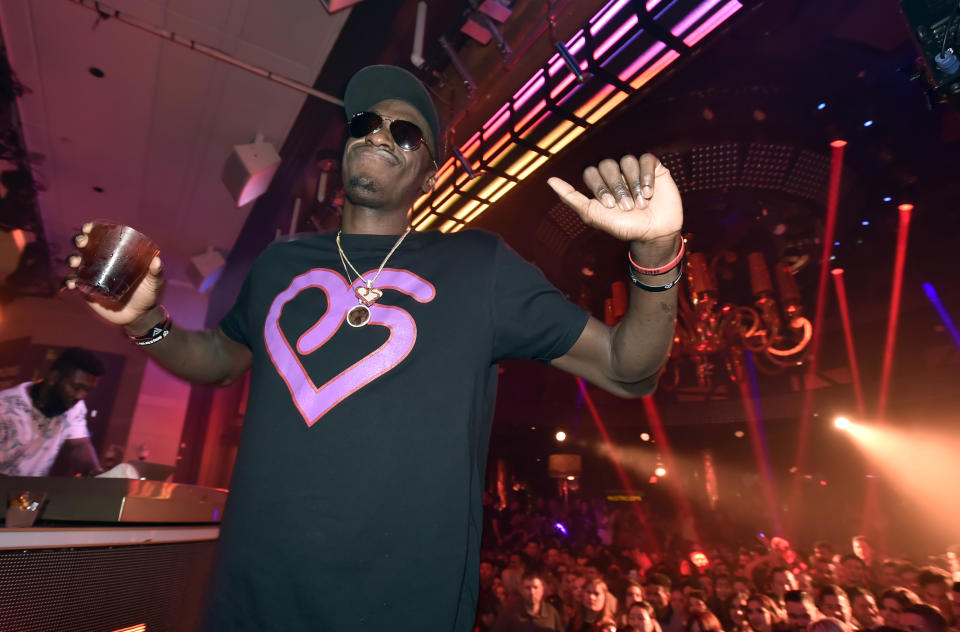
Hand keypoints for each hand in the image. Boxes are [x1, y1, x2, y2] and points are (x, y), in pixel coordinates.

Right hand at [64, 222, 164, 326]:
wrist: (139, 317)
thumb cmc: (148, 295)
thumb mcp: (154, 283)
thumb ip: (157, 273)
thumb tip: (157, 261)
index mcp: (117, 255)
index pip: (102, 238)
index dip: (92, 230)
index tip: (89, 228)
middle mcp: (102, 263)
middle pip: (86, 247)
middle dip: (80, 241)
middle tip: (82, 243)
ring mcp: (93, 276)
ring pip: (77, 263)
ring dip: (73, 259)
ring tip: (76, 263)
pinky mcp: (87, 291)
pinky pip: (74, 283)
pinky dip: (69, 281)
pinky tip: (72, 283)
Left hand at [547, 153, 682, 243]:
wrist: (653, 234)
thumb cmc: (623, 226)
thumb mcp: (592, 214)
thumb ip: (570, 197)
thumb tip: (550, 181)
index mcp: (599, 183)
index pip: (590, 172)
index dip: (599, 187)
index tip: (610, 206)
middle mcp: (615, 174)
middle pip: (607, 165)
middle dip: (617, 188)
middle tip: (625, 207)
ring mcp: (634, 170)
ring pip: (627, 160)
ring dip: (633, 184)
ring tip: (640, 203)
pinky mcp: (653, 168)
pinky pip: (646, 159)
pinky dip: (646, 177)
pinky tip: (650, 193)